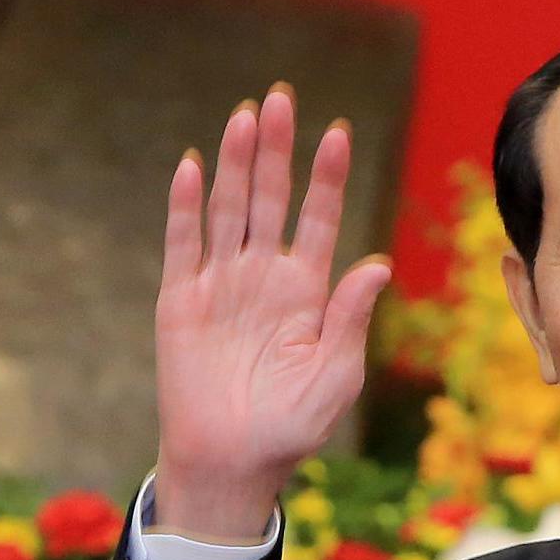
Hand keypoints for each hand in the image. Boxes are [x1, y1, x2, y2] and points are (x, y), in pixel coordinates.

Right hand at [153, 83, 392, 537]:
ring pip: (229, 210)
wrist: (232, 462)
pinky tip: (194, 167)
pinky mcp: (180, 300)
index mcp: (308, 291)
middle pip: (271, 199)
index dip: (328, 178)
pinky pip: (184, 244)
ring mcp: (221, 284)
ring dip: (235, 163)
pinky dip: (188, 206)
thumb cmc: (291, 426)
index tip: (339, 132)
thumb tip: (379, 264)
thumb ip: (351, 318)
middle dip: (277, 150)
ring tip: (245, 116)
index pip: (320, 220)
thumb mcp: (336, 375)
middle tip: (282, 97)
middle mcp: (265, 277)